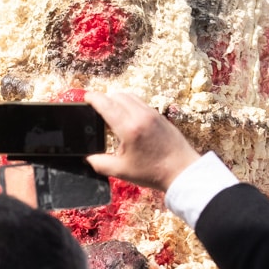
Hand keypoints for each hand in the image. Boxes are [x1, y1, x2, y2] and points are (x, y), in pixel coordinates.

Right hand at [85, 91, 199, 191]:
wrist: (182, 171)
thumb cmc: (153, 172)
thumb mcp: (121, 171)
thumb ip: (99, 163)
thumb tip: (87, 158)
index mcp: (129, 128)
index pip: (106, 104)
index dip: (93, 98)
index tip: (86, 97)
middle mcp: (141, 115)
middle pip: (117, 96)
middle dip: (105, 99)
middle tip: (97, 109)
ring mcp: (152, 114)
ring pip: (130, 96)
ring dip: (118, 100)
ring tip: (111, 112)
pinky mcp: (160, 116)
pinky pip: (140, 102)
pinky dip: (130, 104)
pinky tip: (127, 117)